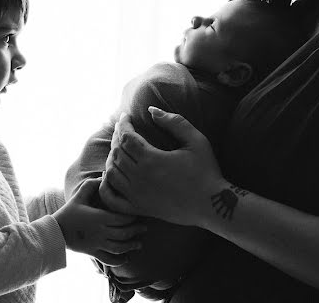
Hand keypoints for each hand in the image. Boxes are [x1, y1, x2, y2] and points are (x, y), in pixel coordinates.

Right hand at [52, 178, 145, 265]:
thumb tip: (104, 177)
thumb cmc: (69, 211)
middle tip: (145, 228)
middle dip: (136, 231)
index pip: (122, 218)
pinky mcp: (93, 253)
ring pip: (119, 248)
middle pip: (124, 233)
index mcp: (99, 217)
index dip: (132, 218)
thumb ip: (92, 184)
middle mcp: (100, 232)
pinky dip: (119, 261)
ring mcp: (97, 244)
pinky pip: (108, 260)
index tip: (138, 215)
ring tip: (139, 244)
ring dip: (131, 246)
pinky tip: (126, 258)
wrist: (55, 230)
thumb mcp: (79, 195)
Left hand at [100, 106, 223, 227]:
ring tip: (119, 147)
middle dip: (117, 137)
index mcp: (152, 160)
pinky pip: (112, 198)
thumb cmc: (206, 170)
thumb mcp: (196, 140)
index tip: (126, 116)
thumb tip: (151, 110)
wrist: (212, 205)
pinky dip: (106, 186)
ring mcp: (137, 196)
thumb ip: (174, 122)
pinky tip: (109, 176)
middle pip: (117, 153)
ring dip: (111, 157)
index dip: (124, 124)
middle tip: (123, 128)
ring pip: (111, 173)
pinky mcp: (139, 209)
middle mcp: (140, 178)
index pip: (127, 137)